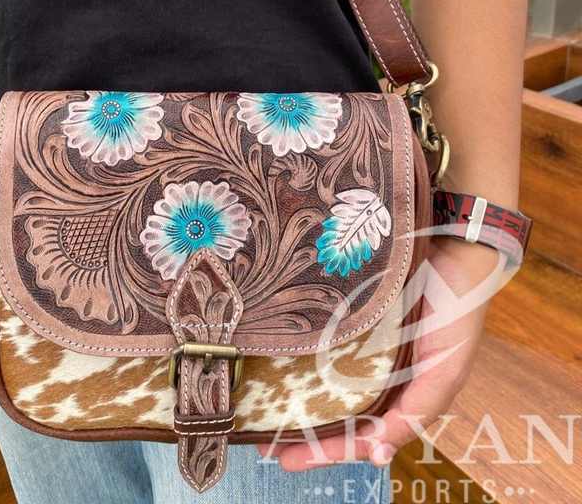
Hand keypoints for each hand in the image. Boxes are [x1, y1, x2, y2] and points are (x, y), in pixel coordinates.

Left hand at [260, 238, 499, 469]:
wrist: (454, 252)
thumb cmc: (456, 317)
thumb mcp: (445, 372)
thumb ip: (415, 413)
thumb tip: (378, 458)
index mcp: (399, 395)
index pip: (357, 434)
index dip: (324, 450)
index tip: (287, 461)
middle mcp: (374, 373)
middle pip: (333, 411)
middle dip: (300, 432)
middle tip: (262, 445)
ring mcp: (358, 344)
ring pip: (321, 378)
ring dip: (294, 396)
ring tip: (258, 410)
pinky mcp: (346, 316)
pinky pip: (318, 340)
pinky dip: (298, 353)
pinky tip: (273, 359)